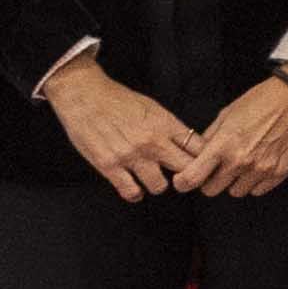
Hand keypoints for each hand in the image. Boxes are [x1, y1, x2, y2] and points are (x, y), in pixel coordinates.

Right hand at [42, 56, 206, 198]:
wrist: (84, 95)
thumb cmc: (118, 99)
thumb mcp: (151, 107)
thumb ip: (169, 127)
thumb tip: (188, 144)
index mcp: (165, 124)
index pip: (199, 148)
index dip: (203, 159)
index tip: (200, 165)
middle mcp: (152, 141)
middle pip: (186, 169)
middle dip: (186, 176)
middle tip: (180, 179)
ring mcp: (131, 155)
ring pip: (160, 186)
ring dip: (156, 185)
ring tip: (150, 179)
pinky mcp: (110, 166)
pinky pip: (131, 192)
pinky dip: (134, 193)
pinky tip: (133, 187)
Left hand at [175, 72, 287, 198]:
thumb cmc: (261, 101)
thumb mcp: (227, 114)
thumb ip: (210, 137)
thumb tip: (198, 154)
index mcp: (223, 145)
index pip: (193, 178)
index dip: (183, 182)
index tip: (183, 180)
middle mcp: (241, 161)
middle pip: (212, 190)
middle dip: (211, 180)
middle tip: (218, 167)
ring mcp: (262, 169)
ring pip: (236, 192)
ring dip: (235, 182)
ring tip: (243, 163)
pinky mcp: (280, 172)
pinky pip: (258, 190)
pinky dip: (255, 182)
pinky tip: (258, 164)